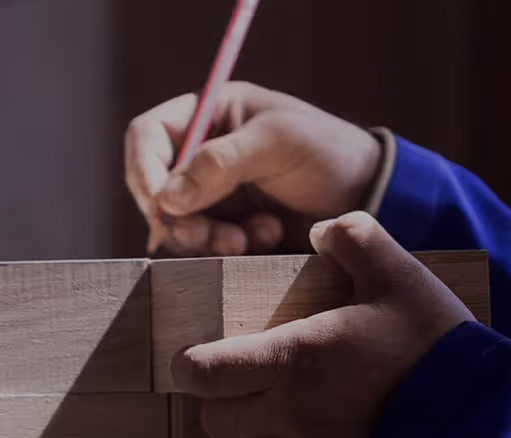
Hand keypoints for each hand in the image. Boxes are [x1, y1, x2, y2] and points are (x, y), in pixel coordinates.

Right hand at [125, 82, 383, 255]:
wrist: (366, 199)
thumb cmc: (328, 153)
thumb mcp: (277, 143)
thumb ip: (221, 162)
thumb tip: (168, 198)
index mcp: (210, 115)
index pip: (148, 137)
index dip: (143, 169)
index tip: (160, 203)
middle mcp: (202, 154)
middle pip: (155, 189)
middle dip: (180, 218)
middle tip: (210, 235)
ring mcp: (211, 193)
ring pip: (176, 225)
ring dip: (205, 239)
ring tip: (245, 240)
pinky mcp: (225, 227)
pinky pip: (201, 247)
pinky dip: (225, 249)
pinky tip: (263, 238)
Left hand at [171, 211, 474, 437]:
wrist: (481, 420)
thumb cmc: (434, 345)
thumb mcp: (400, 276)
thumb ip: (356, 241)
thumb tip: (322, 228)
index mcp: (291, 360)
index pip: (201, 374)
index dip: (190, 365)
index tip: (199, 353)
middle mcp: (288, 412)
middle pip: (215, 418)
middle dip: (220, 397)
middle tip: (248, 371)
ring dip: (267, 418)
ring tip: (309, 389)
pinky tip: (344, 415)